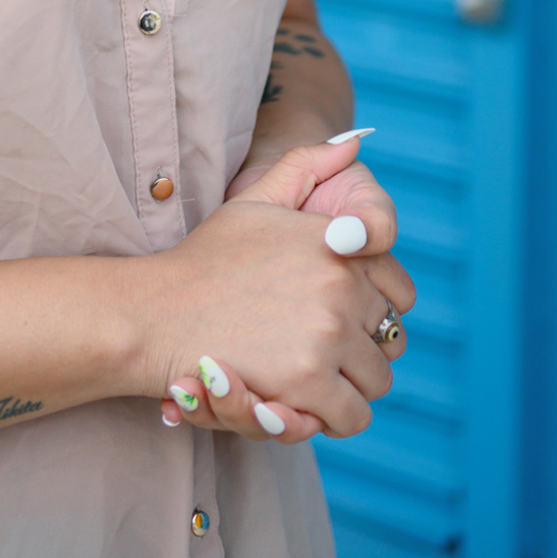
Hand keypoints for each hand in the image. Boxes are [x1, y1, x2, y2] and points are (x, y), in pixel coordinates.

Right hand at [158, 136, 413, 440]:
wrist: (157, 311)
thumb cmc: (206, 259)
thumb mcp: (256, 200)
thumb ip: (307, 166)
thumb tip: (355, 140)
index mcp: (336, 246)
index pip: (399, 290)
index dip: (375, 309)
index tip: (345, 318)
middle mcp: (340, 286)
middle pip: (390, 338)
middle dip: (363, 349)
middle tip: (322, 352)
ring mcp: (327, 333)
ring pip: (377, 381)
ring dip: (351, 386)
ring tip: (312, 378)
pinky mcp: (310, 381)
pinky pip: (353, 415)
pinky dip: (334, 417)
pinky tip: (304, 402)